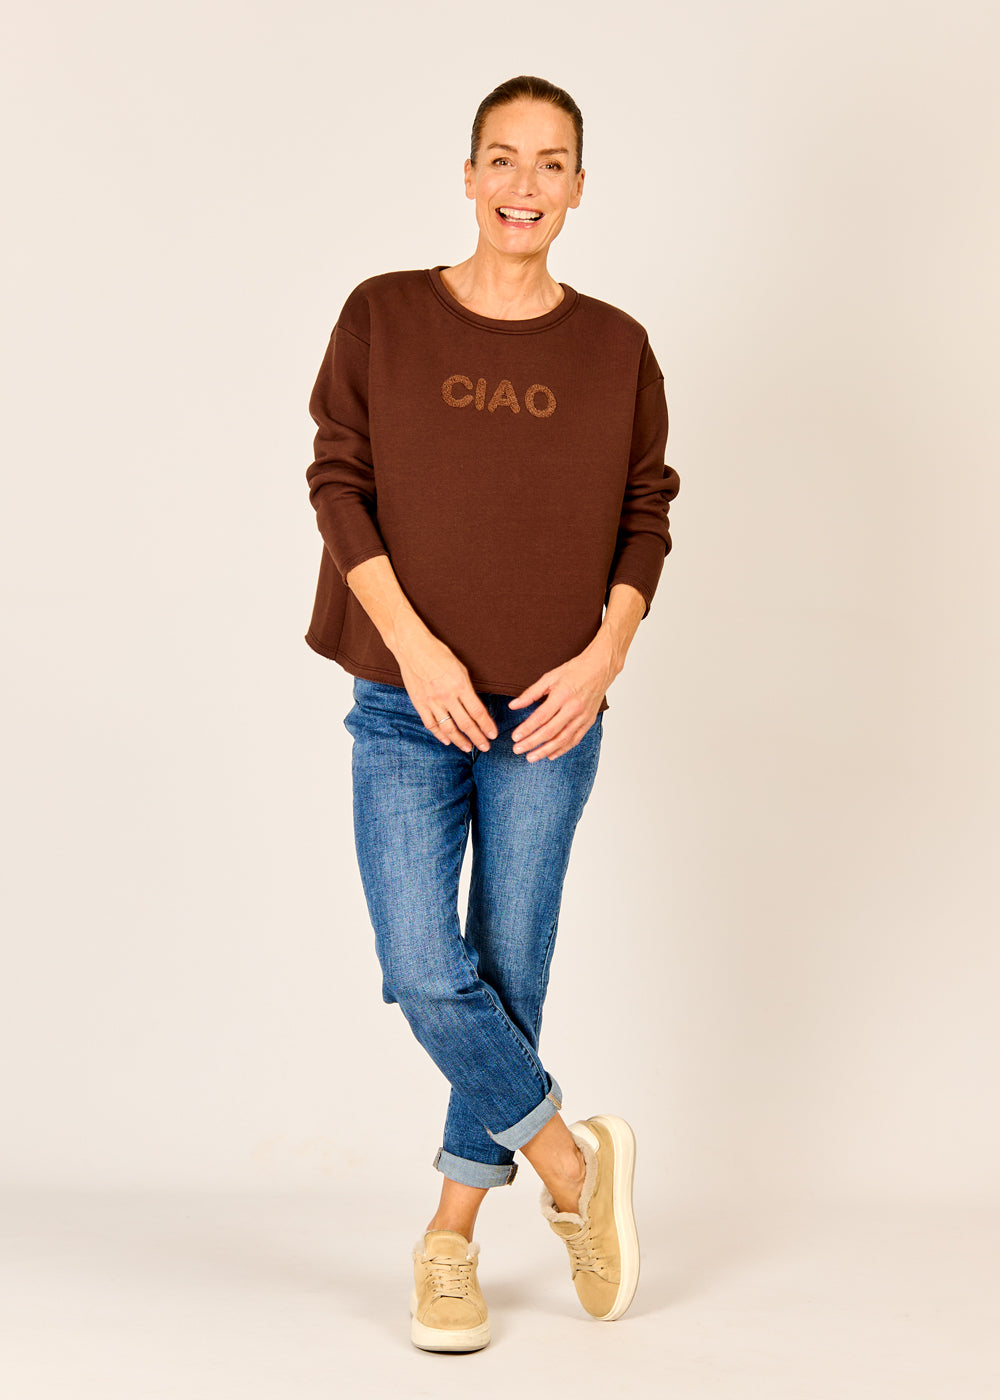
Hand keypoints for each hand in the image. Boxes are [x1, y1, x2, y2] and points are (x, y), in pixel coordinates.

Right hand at [392, 611, 497, 752]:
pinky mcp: (419, 703)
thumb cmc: (438, 653)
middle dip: (478, 738)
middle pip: (466, 724)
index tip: (493, 735)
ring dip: (460, 741)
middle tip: (485, 747)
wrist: (412, 647)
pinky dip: (439, 735)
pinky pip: (431, 724)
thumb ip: (467, 688)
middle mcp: (446, 696)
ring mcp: (431, 701)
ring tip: (468, 748)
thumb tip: (476, 707)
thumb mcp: (460, 668)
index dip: (487, 726)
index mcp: (460, 685)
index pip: (478, 712)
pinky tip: (447, 741)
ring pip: (448, 728)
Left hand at [507, 635, 616, 759]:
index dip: (526, 729)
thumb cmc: (574, 671)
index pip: (541, 717)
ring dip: (545, 751)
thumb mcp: (549, 677)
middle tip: (517, 750)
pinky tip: (550, 755)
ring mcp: (583, 717)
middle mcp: (573, 708)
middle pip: (550, 731)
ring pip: (562, 739)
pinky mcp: (589, 722)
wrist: (600, 668)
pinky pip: (574, 740)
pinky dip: (562, 749)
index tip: (515, 737)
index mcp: (562, 695)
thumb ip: (530, 693)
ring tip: (531, 757)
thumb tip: (513, 705)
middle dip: (532, 743)